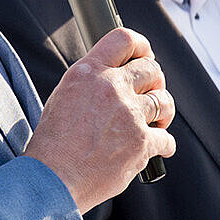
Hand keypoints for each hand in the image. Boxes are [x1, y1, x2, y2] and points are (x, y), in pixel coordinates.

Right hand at [25, 27, 175, 209]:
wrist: (52, 179)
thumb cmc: (52, 145)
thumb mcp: (63, 97)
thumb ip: (90, 82)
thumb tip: (112, 78)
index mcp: (88, 73)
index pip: (123, 39)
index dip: (141, 45)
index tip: (145, 54)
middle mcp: (111, 88)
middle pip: (151, 69)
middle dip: (155, 80)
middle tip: (151, 91)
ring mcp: (129, 115)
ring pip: (164, 100)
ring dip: (163, 110)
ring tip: (157, 120)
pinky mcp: (141, 143)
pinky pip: (166, 138)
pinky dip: (164, 145)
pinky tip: (156, 149)